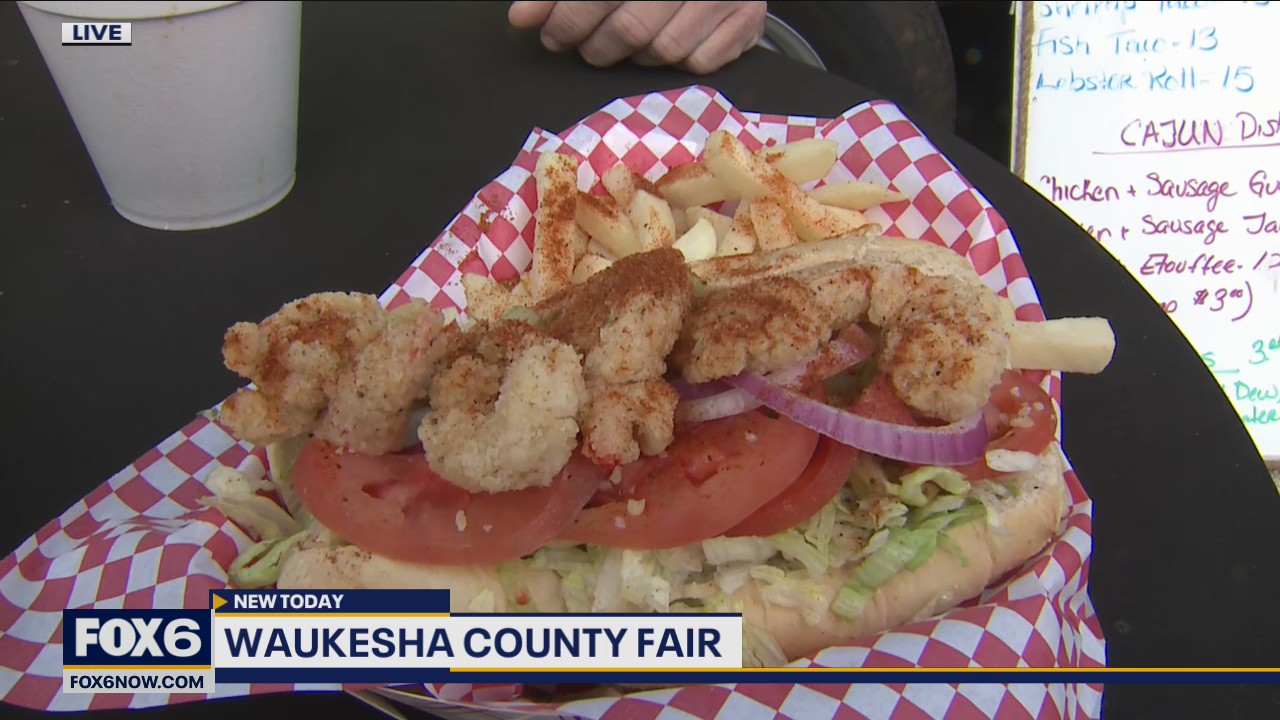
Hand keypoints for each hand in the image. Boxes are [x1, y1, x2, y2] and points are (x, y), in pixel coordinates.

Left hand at [509, 1, 767, 74]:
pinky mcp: (749, 19)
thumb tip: (522, 17)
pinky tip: (666, 44)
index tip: (548, 34)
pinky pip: (700, 63)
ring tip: (626, 44)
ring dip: (637, 56)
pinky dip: (678, 62)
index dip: (567, 17)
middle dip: (597, 45)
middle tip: (582, 45)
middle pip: (632, 28)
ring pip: (665, 51)